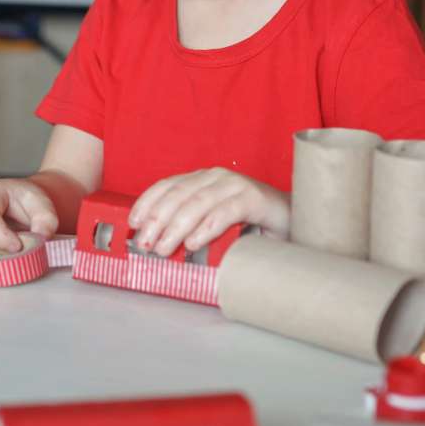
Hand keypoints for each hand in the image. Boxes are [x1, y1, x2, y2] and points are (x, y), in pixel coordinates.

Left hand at [128, 168, 289, 257]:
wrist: (291, 223)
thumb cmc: (248, 226)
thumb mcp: (212, 223)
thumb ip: (190, 227)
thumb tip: (157, 245)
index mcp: (202, 179)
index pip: (167, 186)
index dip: (147, 203)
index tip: (133, 223)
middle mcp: (216, 176)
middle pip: (178, 195)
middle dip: (157, 221)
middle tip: (145, 244)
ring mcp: (235, 184)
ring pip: (197, 203)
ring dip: (176, 228)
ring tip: (163, 249)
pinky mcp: (254, 198)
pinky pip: (225, 211)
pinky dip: (207, 228)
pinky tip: (193, 243)